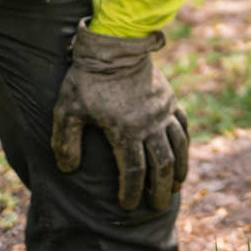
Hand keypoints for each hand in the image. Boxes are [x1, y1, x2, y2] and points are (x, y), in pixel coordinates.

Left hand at [50, 18, 188, 210]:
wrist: (115, 45)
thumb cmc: (87, 79)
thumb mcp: (67, 110)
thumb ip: (65, 143)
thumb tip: (69, 170)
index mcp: (126, 130)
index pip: (134, 171)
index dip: (132, 191)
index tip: (128, 205)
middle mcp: (150, 124)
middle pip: (162, 164)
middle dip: (160, 188)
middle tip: (158, 205)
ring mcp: (163, 110)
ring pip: (178, 146)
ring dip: (179, 169)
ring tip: (176, 186)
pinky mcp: (169, 98)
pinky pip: (182, 124)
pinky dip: (184, 142)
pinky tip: (183, 152)